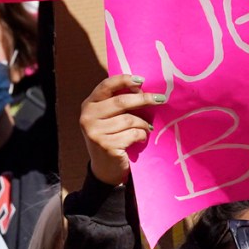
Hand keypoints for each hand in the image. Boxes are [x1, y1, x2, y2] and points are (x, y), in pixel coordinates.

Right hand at [79, 73, 160, 187]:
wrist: (105, 168)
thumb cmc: (112, 137)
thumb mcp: (108, 117)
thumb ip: (118, 102)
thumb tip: (142, 87)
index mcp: (89, 105)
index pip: (106, 86)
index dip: (124, 80)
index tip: (142, 80)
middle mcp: (88, 117)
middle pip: (121, 102)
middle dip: (144, 99)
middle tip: (160, 98)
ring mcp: (95, 132)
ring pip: (129, 119)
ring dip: (143, 123)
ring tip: (148, 127)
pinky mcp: (106, 145)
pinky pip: (133, 134)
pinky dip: (142, 135)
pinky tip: (142, 138)